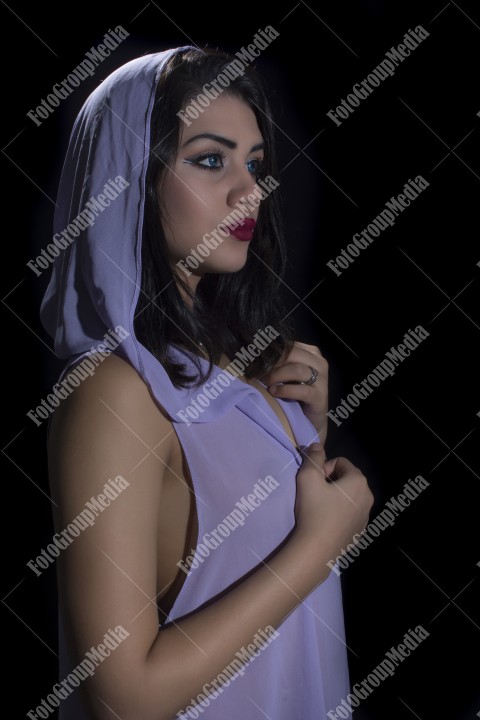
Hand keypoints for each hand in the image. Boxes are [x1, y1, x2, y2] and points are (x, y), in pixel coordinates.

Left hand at [259, 341, 328, 445]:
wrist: (310, 419)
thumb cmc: (295, 393)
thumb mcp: (287, 374)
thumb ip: (279, 362)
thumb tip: (256, 353)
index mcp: (311, 353)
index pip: (289, 345)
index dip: (271, 352)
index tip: (255, 359)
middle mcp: (319, 363)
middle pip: (292, 354)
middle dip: (272, 363)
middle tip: (258, 372)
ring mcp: (322, 380)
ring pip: (297, 370)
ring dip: (277, 376)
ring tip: (266, 383)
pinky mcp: (320, 396)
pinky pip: (302, 390)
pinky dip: (284, 390)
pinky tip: (274, 392)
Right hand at [292, 445, 373, 570]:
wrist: (316, 549)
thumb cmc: (313, 510)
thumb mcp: (308, 477)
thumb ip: (313, 457)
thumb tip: (317, 445)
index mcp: (358, 481)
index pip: (341, 462)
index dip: (324, 467)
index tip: (314, 481)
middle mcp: (368, 497)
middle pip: (347, 479)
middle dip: (331, 481)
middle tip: (315, 493)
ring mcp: (366, 516)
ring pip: (350, 497)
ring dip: (336, 497)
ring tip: (319, 508)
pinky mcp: (360, 532)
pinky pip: (350, 514)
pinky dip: (339, 514)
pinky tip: (325, 522)